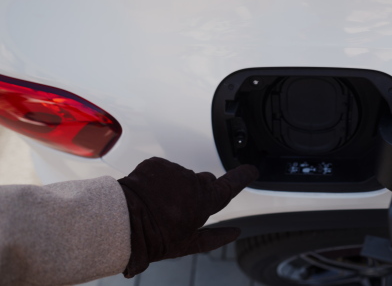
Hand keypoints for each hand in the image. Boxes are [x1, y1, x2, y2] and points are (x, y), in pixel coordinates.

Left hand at [117, 157, 258, 276]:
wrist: (122, 222)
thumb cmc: (154, 237)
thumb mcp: (187, 244)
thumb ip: (215, 237)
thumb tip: (235, 232)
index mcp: (205, 201)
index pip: (232, 184)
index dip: (244, 176)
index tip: (252, 170)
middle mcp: (194, 181)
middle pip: (205, 182)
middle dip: (199, 191)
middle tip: (181, 208)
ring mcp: (175, 170)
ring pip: (182, 176)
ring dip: (176, 186)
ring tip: (159, 204)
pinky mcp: (157, 163)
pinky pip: (163, 170)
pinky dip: (159, 179)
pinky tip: (149, 194)